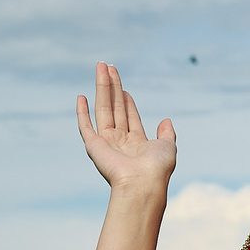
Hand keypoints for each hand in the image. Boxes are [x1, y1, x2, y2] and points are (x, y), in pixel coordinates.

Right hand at [75, 63, 175, 191]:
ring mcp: (106, 143)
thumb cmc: (157, 169)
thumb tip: (166, 120)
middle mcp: (120, 141)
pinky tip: (81, 97)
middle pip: (115, 107)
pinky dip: (82, 112)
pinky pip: (85, 126)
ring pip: (102, 108)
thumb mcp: (168, 147)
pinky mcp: (93, 146)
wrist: (142, 183)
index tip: (125, 88)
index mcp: (136, 142)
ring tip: (100, 67)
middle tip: (108, 66)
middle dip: (112, 86)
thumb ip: (167, 133)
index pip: (129, 116)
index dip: (127, 101)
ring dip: (101, 87)